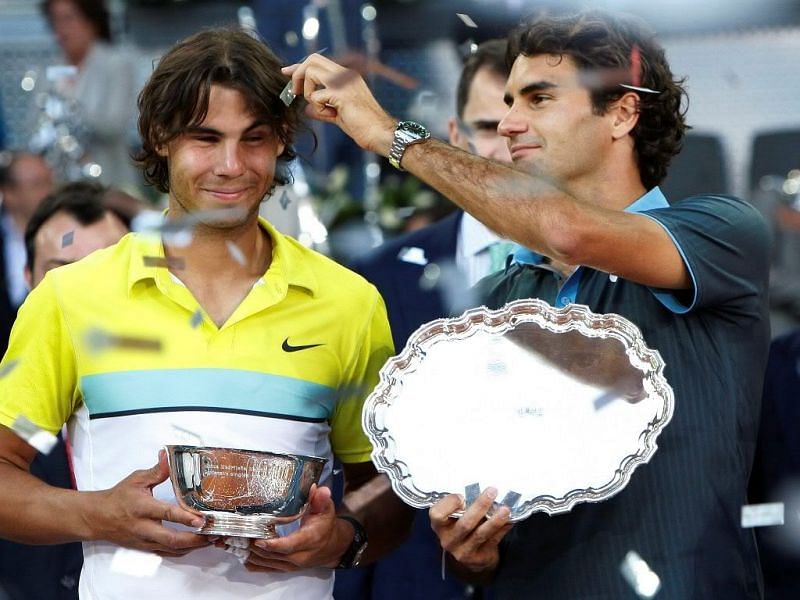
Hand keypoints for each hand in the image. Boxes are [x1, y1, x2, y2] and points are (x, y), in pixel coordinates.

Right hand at [87, 450, 210, 556]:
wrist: (98, 518)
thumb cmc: (118, 497)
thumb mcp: (136, 479)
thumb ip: (157, 470)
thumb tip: (168, 455)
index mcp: (143, 508)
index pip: (167, 513)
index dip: (185, 517)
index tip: (202, 519)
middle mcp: (144, 527)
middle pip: (172, 539)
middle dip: (195, 539)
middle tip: (214, 533)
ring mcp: (145, 541)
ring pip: (172, 549)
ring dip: (193, 546)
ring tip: (211, 539)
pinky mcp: (146, 548)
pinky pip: (167, 553)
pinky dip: (183, 551)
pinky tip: (196, 546)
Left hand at [239, 484, 351, 571]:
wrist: (332, 547)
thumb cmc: (326, 525)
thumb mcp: (326, 509)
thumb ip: (320, 499)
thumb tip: (317, 488)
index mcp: (309, 540)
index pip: (288, 546)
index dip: (272, 544)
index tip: (258, 539)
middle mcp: (298, 556)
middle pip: (272, 555)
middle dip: (253, 546)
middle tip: (236, 534)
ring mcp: (290, 565)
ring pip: (266, 562)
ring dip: (249, 553)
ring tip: (233, 541)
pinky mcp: (285, 568)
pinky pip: (265, 568)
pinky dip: (252, 563)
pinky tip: (240, 554)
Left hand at [281, 54, 396, 154]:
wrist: (381, 134)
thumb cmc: (363, 127)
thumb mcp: (338, 115)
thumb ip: (323, 109)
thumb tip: (307, 109)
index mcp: (346, 76)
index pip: (317, 62)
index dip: (299, 66)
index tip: (286, 72)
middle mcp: (346, 74)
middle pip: (312, 59)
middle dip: (298, 74)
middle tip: (294, 93)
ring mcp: (345, 82)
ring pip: (311, 72)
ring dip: (308, 92)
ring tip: (322, 109)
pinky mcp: (342, 94)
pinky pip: (316, 96)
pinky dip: (318, 108)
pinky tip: (331, 115)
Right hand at [429, 487, 512, 573]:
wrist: (467, 555)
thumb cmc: (460, 526)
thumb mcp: (453, 516)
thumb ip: (461, 506)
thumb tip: (482, 490)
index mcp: (439, 525)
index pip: (438, 514)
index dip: (449, 504)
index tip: (461, 496)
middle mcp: (448, 539)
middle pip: (464, 523)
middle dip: (480, 506)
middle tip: (492, 491)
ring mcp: (462, 551)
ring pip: (480, 534)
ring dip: (495, 520)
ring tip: (505, 510)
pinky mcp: (478, 558)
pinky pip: (492, 541)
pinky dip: (502, 529)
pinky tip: (509, 521)